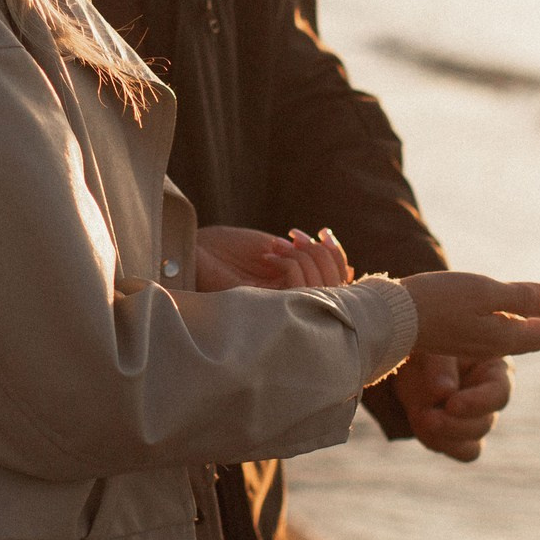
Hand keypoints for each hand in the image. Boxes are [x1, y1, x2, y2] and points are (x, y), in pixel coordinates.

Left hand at [194, 224, 353, 291]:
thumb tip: (345, 264)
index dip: (337, 257)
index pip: (338, 284)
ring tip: (279, 245)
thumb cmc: (228, 250)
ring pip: (320, 288)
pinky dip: (291, 265)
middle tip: (296, 236)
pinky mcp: (266, 308)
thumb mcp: (277, 250)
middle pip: (336, 286)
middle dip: (322, 254)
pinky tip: (270, 253)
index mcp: (298, 292)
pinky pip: (298, 291)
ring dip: (305, 258)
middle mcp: (293, 304)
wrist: (194, 251)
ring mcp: (281, 307)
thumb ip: (307, 259)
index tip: (324, 231)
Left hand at [394, 353, 510, 461]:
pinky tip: (420, 425)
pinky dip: (439, 443)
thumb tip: (445, 392)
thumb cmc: (424, 346)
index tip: (451, 404)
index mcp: (494, 369)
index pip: (498, 393)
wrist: (404, 363)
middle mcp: (490, 397)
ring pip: (472, 445)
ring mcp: (477, 420)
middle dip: (452, 424)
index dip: (477, 403)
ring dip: (443, 435)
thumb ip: (440, 366)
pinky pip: (461, 451)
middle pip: (483, 425)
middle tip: (426, 416)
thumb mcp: (430, 347)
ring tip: (420, 416)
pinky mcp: (461, 436)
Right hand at [402, 272, 539, 359]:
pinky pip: (500, 334)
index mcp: (505, 336)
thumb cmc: (439, 300)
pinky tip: (511, 316)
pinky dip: (516, 324)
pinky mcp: (460, 338)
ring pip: (518, 337)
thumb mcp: (485, 292)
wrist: (393, 319)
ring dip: (538, 324)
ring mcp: (476, 343)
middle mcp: (494, 345)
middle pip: (535, 338)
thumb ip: (524, 296)